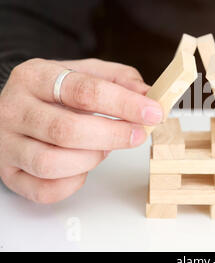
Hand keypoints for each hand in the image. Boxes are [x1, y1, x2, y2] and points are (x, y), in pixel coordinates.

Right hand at [0, 58, 161, 202]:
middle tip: (137, 135)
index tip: (152, 113)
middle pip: (67, 130)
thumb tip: (148, 95)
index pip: (83, 91)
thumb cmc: (56, 92)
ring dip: (91, 159)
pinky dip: (73, 183)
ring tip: (104, 148)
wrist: (17, 105)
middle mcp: (14, 109)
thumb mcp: (86, 73)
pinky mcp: (9, 173)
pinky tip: (82, 166)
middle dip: (113, 136)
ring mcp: (7, 143)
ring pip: (52, 163)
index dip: (124, 105)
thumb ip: (119, 79)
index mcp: (35, 77)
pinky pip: (44, 190)